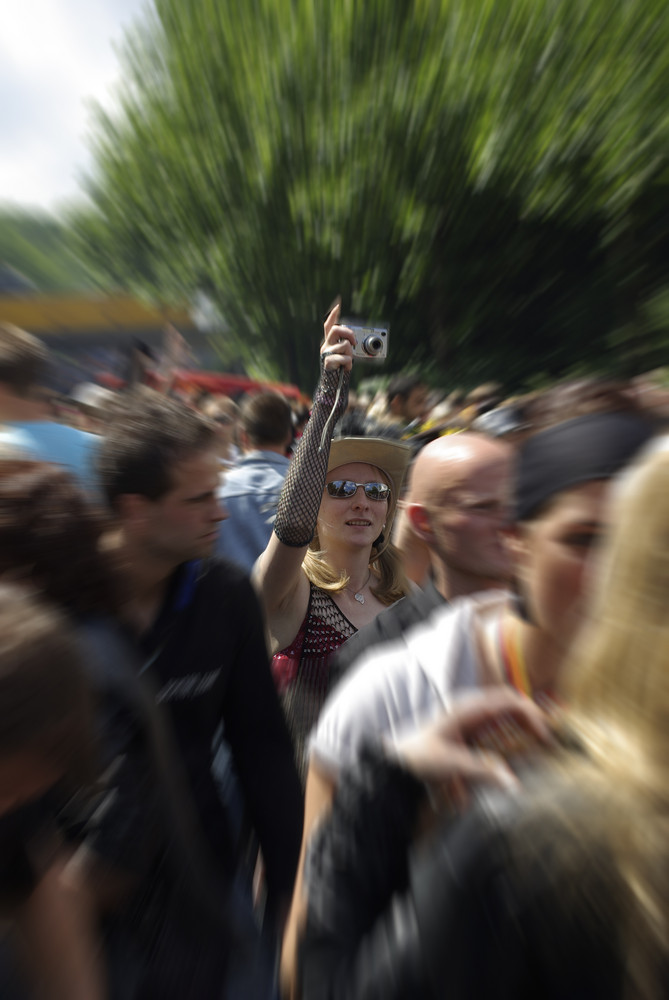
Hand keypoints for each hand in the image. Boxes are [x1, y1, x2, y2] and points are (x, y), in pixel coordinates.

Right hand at [321, 298, 354, 371]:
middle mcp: (326, 345)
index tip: (338, 305)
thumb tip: (356, 340)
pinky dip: (348, 364)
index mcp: (330, 342)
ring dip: (350, 354)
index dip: (333, 315)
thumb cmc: (340, 368)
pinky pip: (344, 358)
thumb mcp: (345, 354)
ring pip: (344, 345)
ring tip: (348, 362)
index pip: (329, 325)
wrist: (333, 384)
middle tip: (354, 341)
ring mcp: (326, 353)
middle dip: (348, 333)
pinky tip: (345, 368)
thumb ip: (348, 345)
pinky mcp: (327, 361)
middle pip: (336, 330)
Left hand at [391, 688, 552, 793]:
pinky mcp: (466, 736)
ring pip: (503, 718)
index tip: (545, 734)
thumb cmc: (417, 757)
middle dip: (530, 720)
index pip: (508, 700)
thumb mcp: (450, 763)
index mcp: (467, 709)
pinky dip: (506, 744)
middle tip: (547, 741)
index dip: (531, 713)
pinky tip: (511, 763)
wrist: (395, 764)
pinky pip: (493, 734)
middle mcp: (469, 711)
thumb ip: (482, 772)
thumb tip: (514, 785)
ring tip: (537, 747)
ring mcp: (468, 722)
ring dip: (520, 730)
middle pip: (509, 706)